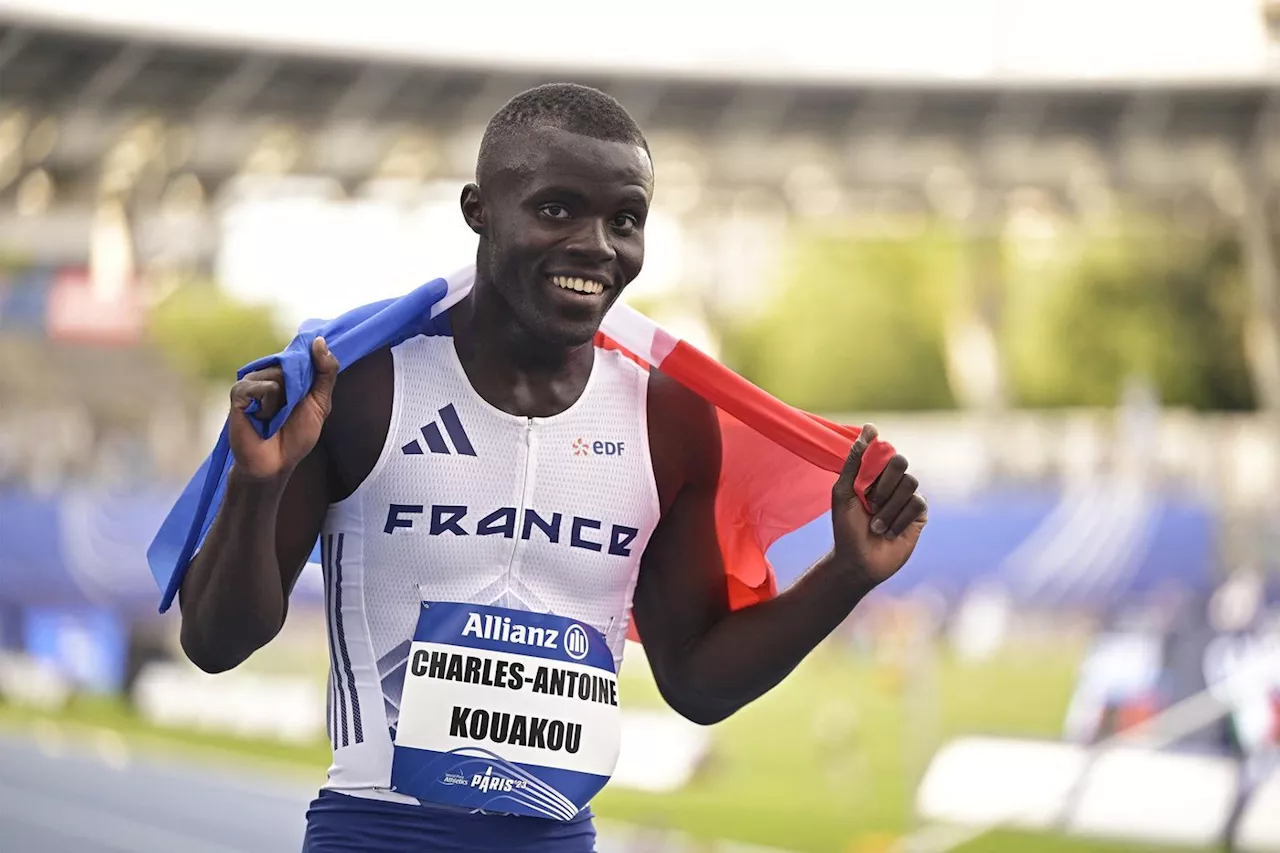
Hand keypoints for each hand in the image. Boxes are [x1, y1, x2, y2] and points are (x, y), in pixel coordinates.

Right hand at [227, 337, 339, 480]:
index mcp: (286, 374)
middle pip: (294, 363)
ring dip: (285, 402)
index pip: (303, 354)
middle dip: (301, 390)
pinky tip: (262, 419)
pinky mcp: (238, 392)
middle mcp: (267, 373)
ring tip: (274, 417)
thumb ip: (325, 373)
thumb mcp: (320, 403)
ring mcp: (251, 381)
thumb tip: (319, 341)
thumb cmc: (296, 436)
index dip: (313, 365)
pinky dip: (270, 407)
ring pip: (280, 375)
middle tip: (291, 411)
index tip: (316, 384)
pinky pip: (265, 388)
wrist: (275, 464)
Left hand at [830, 424, 927, 585]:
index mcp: (873, 474)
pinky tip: (889, 532)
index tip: (864, 481)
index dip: (875, 463)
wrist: (858, 560)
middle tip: (869, 504)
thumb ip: (854, 461)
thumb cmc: (846, 527)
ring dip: (888, 508)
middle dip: (882, 485)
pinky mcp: (919, 514)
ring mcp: (907, 497)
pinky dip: (899, 519)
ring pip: (909, 484)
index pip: (883, 451)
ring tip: (876, 525)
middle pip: (901, 462)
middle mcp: (892, 482)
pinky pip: (917, 503)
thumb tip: (870, 428)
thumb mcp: (843, 491)